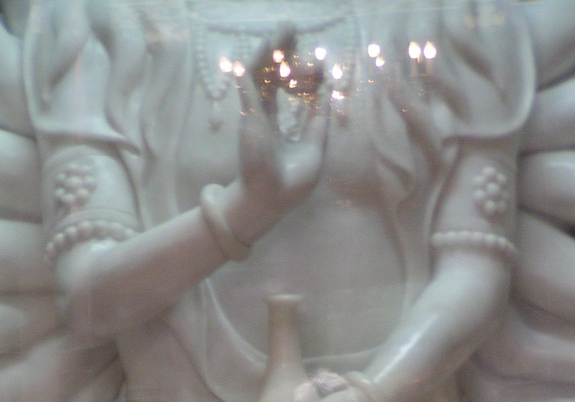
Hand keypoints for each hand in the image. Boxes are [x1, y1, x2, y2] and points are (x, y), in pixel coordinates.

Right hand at [237, 28, 330, 221]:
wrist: (269, 199)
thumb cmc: (290, 184)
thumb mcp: (314, 150)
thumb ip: (318, 121)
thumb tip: (326, 93)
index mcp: (281, 127)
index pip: (293, 93)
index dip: (307, 77)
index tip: (320, 66)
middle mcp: (266, 117)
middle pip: (275, 77)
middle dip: (285, 54)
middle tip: (294, 31)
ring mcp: (256, 114)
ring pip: (262, 73)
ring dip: (273, 51)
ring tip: (284, 30)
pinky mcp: (248, 112)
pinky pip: (251, 80)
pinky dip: (260, 61)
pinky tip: (271, 44)